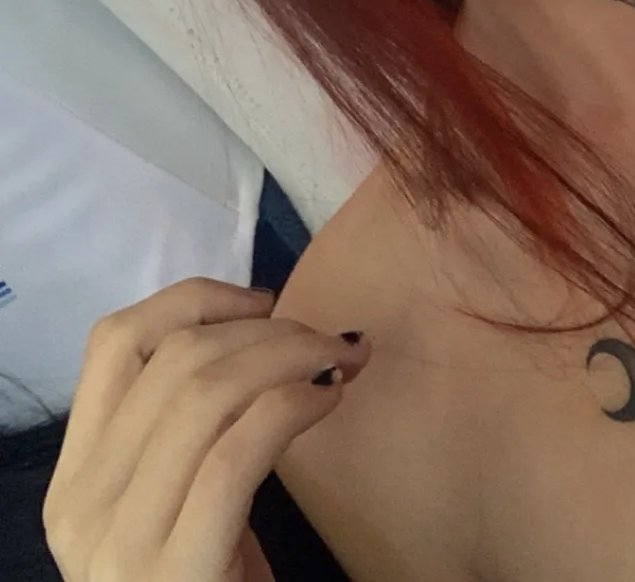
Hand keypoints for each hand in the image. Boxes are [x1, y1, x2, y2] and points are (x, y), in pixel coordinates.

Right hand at [43, 277, 369, 581]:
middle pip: (174, 361)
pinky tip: (328, 400)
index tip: (263, 301)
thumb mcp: (178, 501)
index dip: (193, 299)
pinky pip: (235, 453)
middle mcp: (80, 506)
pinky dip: (290, 406)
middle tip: (330, 336)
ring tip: (339, 361)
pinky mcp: (174, 572)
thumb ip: (189, 426)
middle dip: (266, 329)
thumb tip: (262, 323)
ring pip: (204, 394)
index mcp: (75, 479)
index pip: (113, 344)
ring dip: (288, 357)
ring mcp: (119, 545)